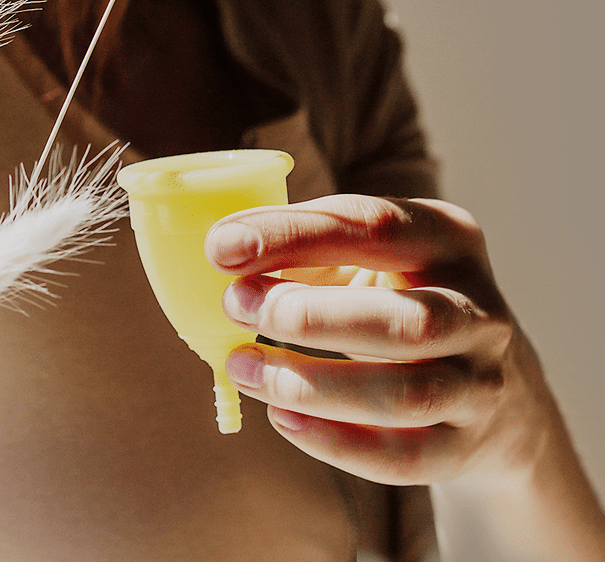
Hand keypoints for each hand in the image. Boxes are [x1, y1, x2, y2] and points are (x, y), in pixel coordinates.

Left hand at [205, 194, 552, 485]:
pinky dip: (331, 441)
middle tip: (235, 306)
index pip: (374, 226)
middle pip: (404, 319)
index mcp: (450, 239)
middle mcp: (479, 311)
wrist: (486, 384)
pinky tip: (280, 416)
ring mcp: (480, 384)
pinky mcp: (463, 447)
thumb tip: (226, 252)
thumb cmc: (399, 302)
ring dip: (307, 384)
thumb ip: (309, 250)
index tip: (222, 247)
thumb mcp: (371, 258)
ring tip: (240, 365)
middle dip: (306, 316)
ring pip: (402, 394)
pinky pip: (400, 458)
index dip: (292, 235)